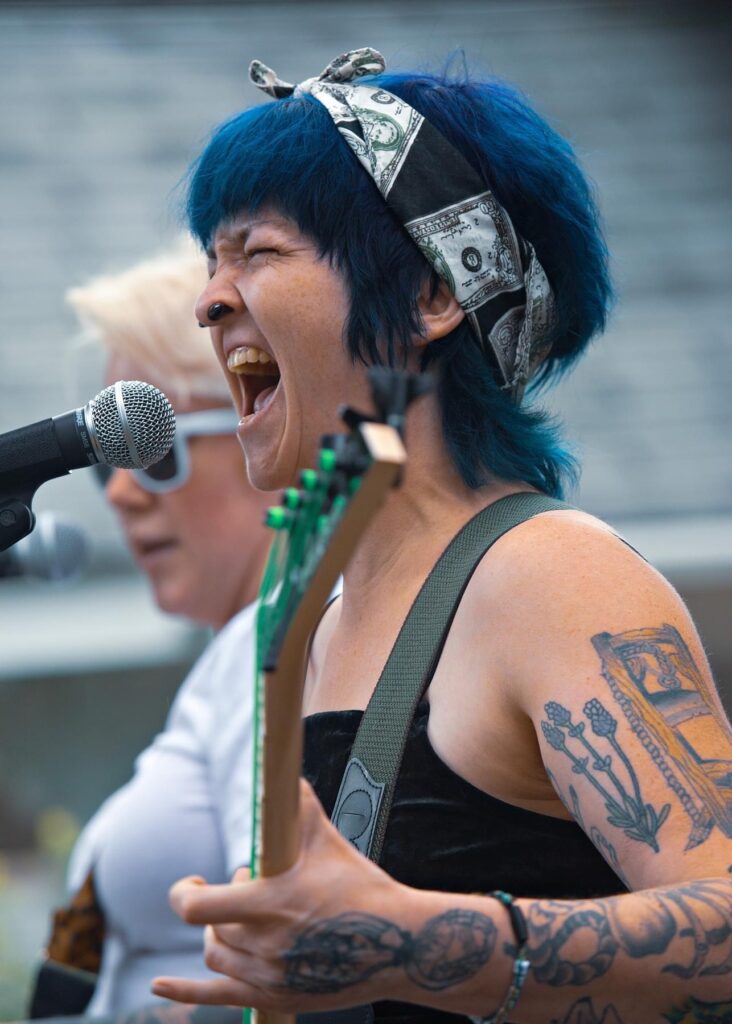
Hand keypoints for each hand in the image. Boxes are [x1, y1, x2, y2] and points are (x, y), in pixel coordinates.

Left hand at [152, 778, 404, 1013]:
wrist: (399, 944)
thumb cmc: (361, 887)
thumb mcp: (328, 842)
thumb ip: (299, 806)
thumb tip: (286, 768)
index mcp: (270, 905)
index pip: (199, 908)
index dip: (185, 893)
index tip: (194, 880)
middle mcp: (264, 946)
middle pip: (212, 930)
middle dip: (222, 904)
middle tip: (250, 888)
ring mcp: (269, 976)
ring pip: (217, 958)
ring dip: (220, 934)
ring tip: (243, 918)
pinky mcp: (277, 996)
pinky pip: (217, 997)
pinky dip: (182, 992)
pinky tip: (156, 986)